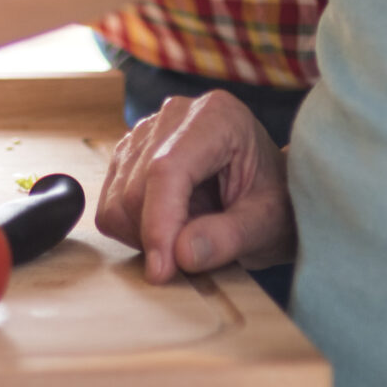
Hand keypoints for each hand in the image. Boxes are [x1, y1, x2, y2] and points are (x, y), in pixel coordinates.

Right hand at [95, 89, 295, 284]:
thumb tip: (181, 254)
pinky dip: (134, 231)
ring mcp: (146, 132)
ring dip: (145, 235)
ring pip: (117, 200)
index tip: (163, 270)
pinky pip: (110, 205)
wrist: (270, 193)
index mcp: (216, 117)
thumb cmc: (275, 203)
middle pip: (135, 188)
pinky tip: (172, 227)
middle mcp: (175, 115)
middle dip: (157, 236)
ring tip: (190, 236)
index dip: (159, 222)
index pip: (167, 169)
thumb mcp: (267, 224)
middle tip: (196, 257)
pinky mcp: (129, 155)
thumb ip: (229, 237)